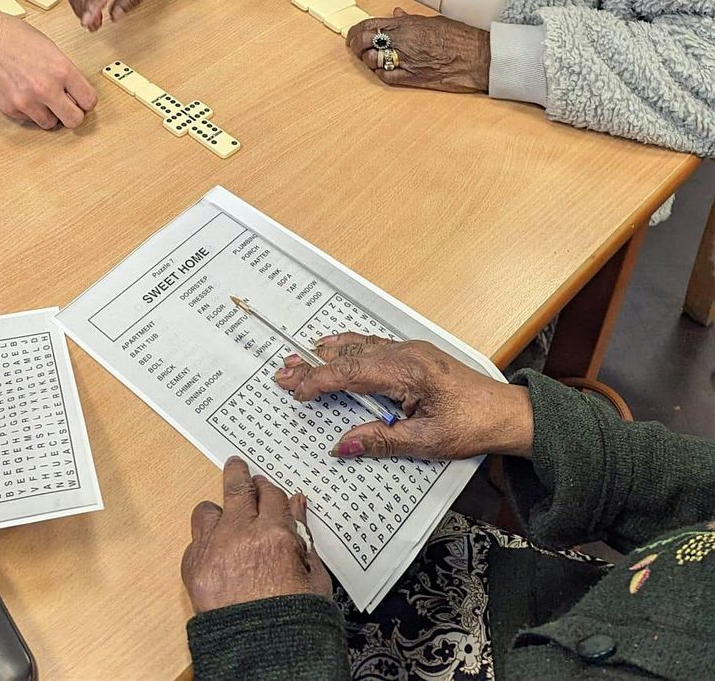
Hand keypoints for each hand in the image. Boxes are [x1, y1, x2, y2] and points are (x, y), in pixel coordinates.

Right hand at [0, 5, 96, 128]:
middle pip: (75, 120)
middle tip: (67, 106)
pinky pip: (28, 119)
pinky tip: (22, 92)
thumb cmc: (14, 38)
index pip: (89, 101)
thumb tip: (75, 93)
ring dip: (49, 113)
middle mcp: (46, 89)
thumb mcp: (50, 48)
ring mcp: (27, 101)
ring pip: (50, 124)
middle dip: (73, 114)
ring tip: (40, 97)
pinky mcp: (10, 109)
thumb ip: (65, 72)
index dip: (86, 101)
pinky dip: (28, 111)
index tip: (81, 99)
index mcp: (61, 70)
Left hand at [182, 457, 330, 613]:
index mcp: (275, 534)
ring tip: (225, 521)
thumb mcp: (314, 579)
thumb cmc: (295, 621)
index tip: (266, 491)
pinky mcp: (192, 567)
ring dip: (218, 513)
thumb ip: (304, 537)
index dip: (269, 492)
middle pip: (236, 486)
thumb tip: (297, 504)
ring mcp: (213, 549)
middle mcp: (241, 533)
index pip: (271, 495)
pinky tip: (218, 558)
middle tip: (237, 468)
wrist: (261, 656)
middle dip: (238, 473)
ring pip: (207, 510)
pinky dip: (206, 546)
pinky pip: (195, 542)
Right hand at [274, 334, 533, 461]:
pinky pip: (372, 346)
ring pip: (360, 346)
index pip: (352, 373)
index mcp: (407, 370)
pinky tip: (336, 348)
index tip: (295, 389)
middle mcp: (405, 353)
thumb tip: (342, 445)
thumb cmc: (473, 426)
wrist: (508, 413)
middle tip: (283, 371)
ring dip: (328, 354)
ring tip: (299, 357)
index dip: (320, 381)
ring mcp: (410, 351)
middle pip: (350, 355)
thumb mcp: (427, 442)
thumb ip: (381, 440)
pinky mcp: (414, 356)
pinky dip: (348, 349)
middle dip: (315, 364)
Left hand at [347, 7, 489, 92]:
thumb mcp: (433, 21)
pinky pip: (387, 76)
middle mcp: (404, 40)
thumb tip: (395, 14)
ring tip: (370, 60)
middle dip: (355, 45)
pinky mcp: (414, 78)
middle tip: (355, 48)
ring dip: (367, 60)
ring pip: (372, 60)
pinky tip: (383, 71)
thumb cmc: (461, 37)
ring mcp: (408, 60)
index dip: (355, 31)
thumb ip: (410, 19)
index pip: (369, 24)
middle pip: (365, 41)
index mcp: (407, 24)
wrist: (479, 57)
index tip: (352, 35)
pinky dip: (380, 74)